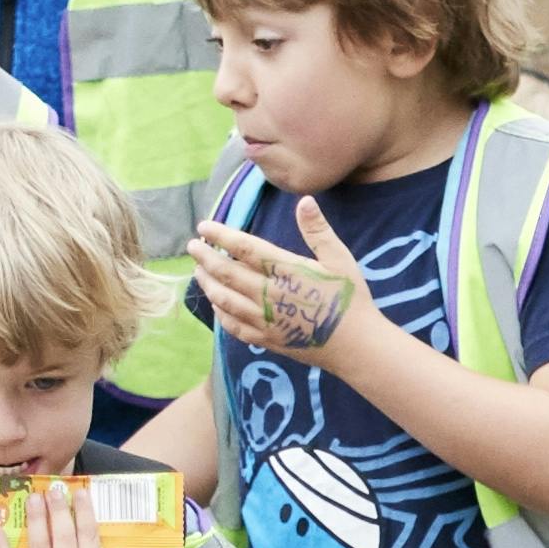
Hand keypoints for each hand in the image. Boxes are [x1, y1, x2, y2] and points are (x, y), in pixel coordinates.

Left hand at [193, 220, 357, 361]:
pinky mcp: (266, 339)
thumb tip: (304, 200)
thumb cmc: (350, 299)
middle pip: (226, 273)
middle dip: (205, 257)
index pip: (244, 248)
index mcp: (286, 271)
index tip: (203, 226)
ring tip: (198, 271)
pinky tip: (215, 304)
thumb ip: (318, 230)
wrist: (357, 346)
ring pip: (224, 299)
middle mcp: (269, 294)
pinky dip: (219, 313)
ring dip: (207, 283)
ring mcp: (265, 319)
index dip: (221, 235)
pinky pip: (233, 326)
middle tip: (191, 246)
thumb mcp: (339, 259)